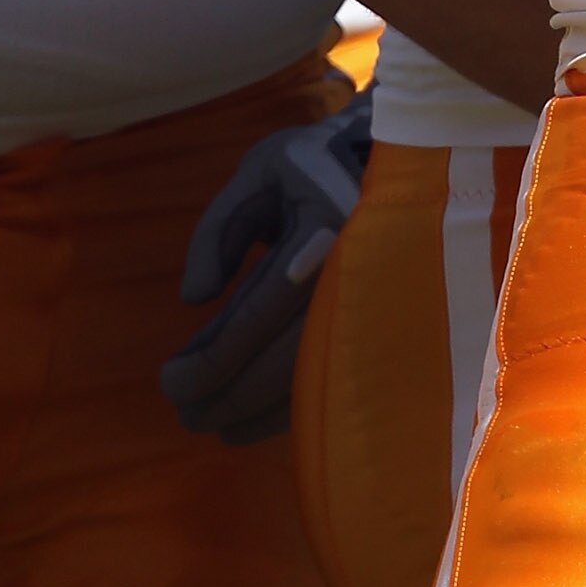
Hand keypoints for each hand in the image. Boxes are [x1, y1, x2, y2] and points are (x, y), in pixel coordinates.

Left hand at [160, 90, 374, 442]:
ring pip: (316, 380)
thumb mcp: (264, 171)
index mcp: (326, 226)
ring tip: (212, 423)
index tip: (170, 382)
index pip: (259, 312)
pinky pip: (339, 380)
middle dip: (229, 396)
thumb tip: (195, 297)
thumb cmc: (323, 163)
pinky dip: (293, 407)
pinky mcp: (392, 327)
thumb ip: (221, 227)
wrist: (415, 162)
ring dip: (258, 414)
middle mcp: (360, 272)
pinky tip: (255, 419)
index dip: (212, 357)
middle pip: (286, 360)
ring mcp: (383, 304)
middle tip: (185, 413)